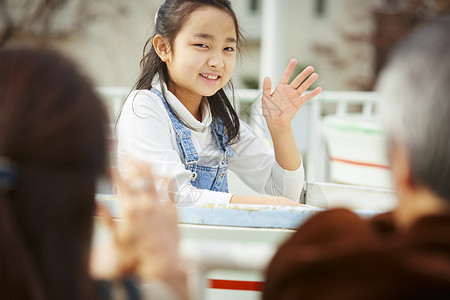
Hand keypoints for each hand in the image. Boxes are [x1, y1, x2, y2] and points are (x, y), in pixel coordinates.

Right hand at [91, 160, 182, 282]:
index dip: (114, 171)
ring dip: (147, 168)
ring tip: (141, 160)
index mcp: (130, 209)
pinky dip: (166, 180)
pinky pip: (170, 190)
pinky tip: (163, 174)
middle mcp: (145, 203)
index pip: (120, 183)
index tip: (108, 165)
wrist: (162, 261)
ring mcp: (160, 205)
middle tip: (125, 156)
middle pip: (138, 176)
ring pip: (154, 178)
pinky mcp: (173, 210)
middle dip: (130, 163)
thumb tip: (95, 203)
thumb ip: (106, 218)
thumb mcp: (116, 237)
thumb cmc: (137, 254)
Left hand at [262, 59, 321, 129]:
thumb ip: (266, 87)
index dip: (290, 68)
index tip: (294, 60)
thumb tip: (267, 77)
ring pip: (303, 87)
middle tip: (311, 67)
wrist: (275, 122)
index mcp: (280, 88)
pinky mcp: (298, 103)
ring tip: (315, 75)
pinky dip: (313, 94)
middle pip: (297, 80)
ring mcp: (294, 96)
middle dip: (304, 74)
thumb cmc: (269, 111)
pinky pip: (307, 97)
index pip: (286, 75)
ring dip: (309, 81)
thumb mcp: (266, 98)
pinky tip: (319, 89)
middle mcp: (289, 91)